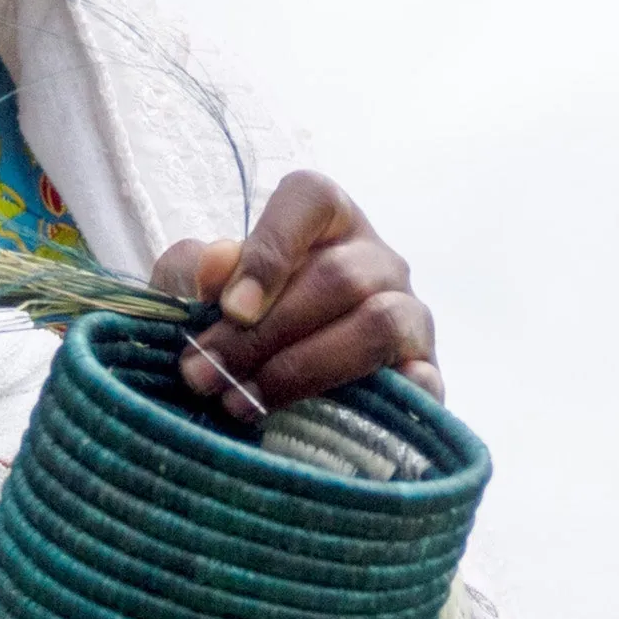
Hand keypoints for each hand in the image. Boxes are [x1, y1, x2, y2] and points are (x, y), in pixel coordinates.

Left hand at [151, 171, 441, 420]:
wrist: (272, 385)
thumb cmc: (235, 322)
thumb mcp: (198, 291)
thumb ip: (192, 269)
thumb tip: (213, 265)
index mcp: (325, 219)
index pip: (310, 199)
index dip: (270, 250)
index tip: (229, 308)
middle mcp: (376, 259)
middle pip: (337, 277)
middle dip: (261, 334)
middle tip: (203, 375)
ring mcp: (409, 314)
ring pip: (377, 324)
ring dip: (303, 369)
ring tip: (241, 402)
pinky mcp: (427, 372)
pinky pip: (419, 381)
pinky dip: (367, 401)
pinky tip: (316, 419)